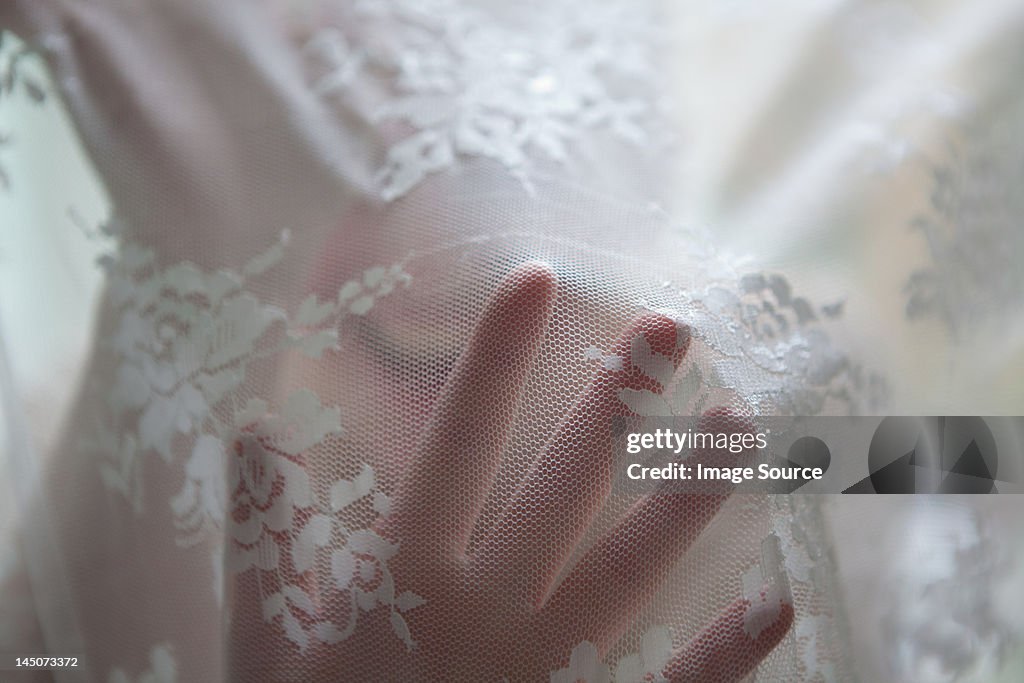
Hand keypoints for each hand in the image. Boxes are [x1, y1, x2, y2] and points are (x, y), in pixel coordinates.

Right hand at [230, 262, 792, 680]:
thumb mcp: (261, 642)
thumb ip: (263, 538)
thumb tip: (254, 432)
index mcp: (405, 578)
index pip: (458, 439)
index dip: (495, 356)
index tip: (534, 279)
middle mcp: (484, 613)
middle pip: (562, 488)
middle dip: (617, 402)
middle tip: (671, 329)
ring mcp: (543, 673)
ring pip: (628, 571)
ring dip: (684, 496)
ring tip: (738, 427)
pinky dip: (724, 652)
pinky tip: (777, 602)